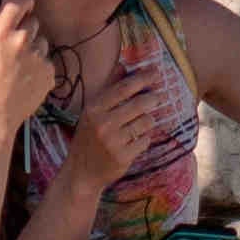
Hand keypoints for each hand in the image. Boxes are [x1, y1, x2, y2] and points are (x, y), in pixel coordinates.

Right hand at [0, 0, 57, 127]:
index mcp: (2, 33)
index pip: (20, 2)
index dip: (23, 1)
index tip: (24, 5)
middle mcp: (23, 41)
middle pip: (33, 22)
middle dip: (25, 30)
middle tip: (14, 48)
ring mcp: (39, 57)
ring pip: (41, 42)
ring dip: (33, 49)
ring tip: (19, 67)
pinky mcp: (50, 72)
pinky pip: (46, 60)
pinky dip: (39, 66)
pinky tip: (26, 78)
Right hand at [69, 43, 169, 183]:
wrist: (81, 173)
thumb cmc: (88, 138)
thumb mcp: (91, 113)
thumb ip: (108, 89)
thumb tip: (124, 65)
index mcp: (93, 109)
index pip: (123, 88)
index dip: (143, 78)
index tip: (156, 71)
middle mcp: (103, 124)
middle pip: (139, 104)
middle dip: (153, 99)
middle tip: (158, 97)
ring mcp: (113, 141)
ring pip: (146, 122)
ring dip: (148, 121)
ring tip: (142, 123)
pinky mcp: (123, 157)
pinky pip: (145, 140)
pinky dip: (144, 139)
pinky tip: (135, 141)